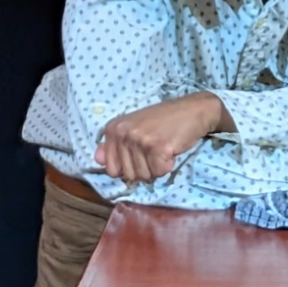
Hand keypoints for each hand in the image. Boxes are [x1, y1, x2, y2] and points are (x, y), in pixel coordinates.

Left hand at [95, 92, 227, 181]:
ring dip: (157, 168)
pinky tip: (171, 151)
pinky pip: (160, 172)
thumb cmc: (164, 120)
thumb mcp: (133, 128)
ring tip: (163, 150)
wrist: (191, 110)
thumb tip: (96, 160)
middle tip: (154, 152)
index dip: (128, 169)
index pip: (111, 169)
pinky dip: (168, 166)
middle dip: (145, 170)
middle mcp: (123, 133)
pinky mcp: (157, 147)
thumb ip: (114, 145)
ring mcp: (140, 140)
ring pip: (145, 176)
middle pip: (129, 175)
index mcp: (113, 129)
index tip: (139, 158)